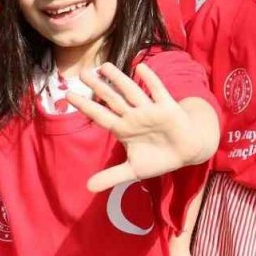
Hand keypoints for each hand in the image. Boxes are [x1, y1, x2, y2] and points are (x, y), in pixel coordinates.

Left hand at [67, 63, 197, 191]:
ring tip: (104, 66)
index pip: (100, 115)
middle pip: (113, 99)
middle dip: (99, 87)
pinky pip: (158, 92)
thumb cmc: (158, 157)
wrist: (186, 152)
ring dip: (119, 79)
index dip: (85, 106)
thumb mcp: (133, 170)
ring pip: (131, 92)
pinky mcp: (168, 109)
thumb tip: (88, 188)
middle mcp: (134, 117)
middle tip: (83, 73)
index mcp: (123, 129)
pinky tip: (141, 67)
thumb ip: (111, 176)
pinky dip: (150, 80)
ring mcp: (150, 111)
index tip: (68, 95)